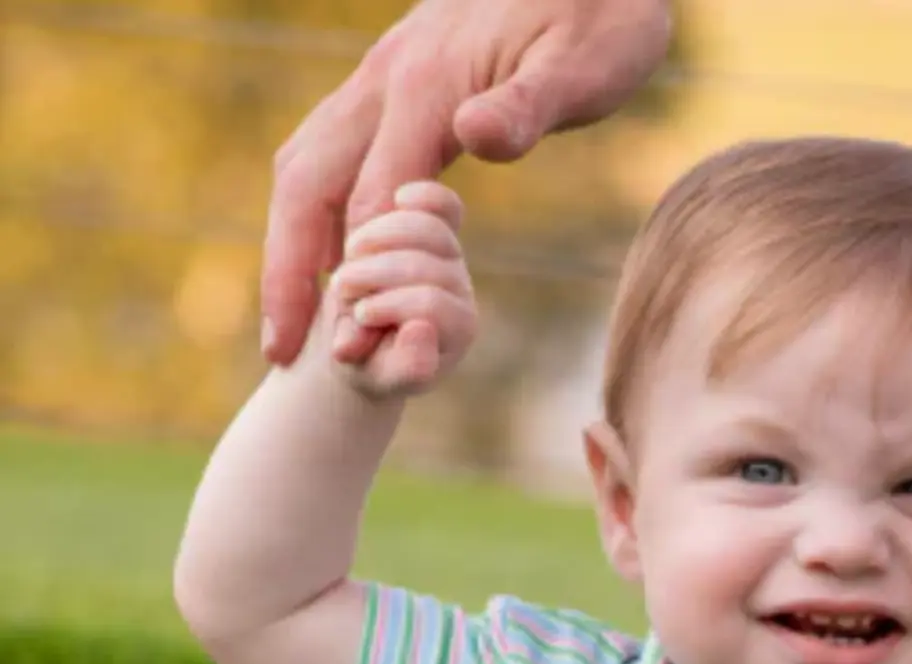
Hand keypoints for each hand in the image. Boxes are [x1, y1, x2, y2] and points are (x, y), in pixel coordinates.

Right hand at [261, 0, 672, 366]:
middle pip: (308, 183)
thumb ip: (531, 104)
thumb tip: (476, 137)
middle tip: (281, 354)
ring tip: (291, 327)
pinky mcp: (392, 86)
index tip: (341, 349)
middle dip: (288, 271)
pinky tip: (327, 267)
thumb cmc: (601, 16)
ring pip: (307, 166)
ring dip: (290, 246)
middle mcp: (385, 80)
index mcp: (425, 86)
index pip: (368, 199)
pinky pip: (331, 156)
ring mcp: (381, 80)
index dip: (351, 279)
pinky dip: (316, 217)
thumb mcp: (586, 63)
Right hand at [325, 182, 477, 400]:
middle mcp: (461, 289)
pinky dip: (421, 198)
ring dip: (378, 238)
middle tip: (342, 288)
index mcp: (458, 329)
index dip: (390, 306)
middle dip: (375, 274)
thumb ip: (403, 367)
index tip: (358, 316)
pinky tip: (397, 200)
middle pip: (424, 265)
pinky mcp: (439, 225)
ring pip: (426, 229)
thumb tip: (421, 332)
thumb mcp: (378, 376)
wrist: (359, 335)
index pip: (430, 306)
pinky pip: (442, 204)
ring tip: (349, 257)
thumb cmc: (368, 362)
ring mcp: (451, 255)